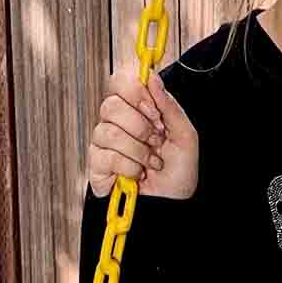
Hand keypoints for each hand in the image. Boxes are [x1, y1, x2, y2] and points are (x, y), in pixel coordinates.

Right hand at [85, 61, 198, 200]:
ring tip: (151, 163)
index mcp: (136, 110)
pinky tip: (138, 175)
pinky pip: (105, 156)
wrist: (171, 205)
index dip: (134, 91)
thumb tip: (152, 77)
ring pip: (108, 132)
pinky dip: (129, 167)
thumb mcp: (184, 135)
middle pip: (110, 105)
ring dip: (138, 151)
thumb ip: (169, 105)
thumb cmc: (178, 172)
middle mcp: (116, 123)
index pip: (119, 81)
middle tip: (155, 141)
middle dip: (140, 126)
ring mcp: (103, 144)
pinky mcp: (96, 165)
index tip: (153, 110)